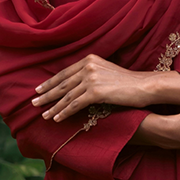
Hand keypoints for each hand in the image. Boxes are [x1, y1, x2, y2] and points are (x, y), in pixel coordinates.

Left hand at [32, 55, 179, 121]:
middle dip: (47, 94)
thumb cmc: (130, 84)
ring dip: (53, 107)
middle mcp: (88, 66)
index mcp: (90, 60)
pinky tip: (57, 119)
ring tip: (43, 115)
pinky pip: (75, 104)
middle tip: (34, 103)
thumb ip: (92, 76)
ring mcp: (91, 78)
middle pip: (62, 83)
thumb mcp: (107, 74)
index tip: (40, 89)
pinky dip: (64, 112)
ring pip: (66, 95)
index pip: (65, 72)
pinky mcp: (95, 91)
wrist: (145, 86)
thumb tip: (79, 87)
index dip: (51, 82)